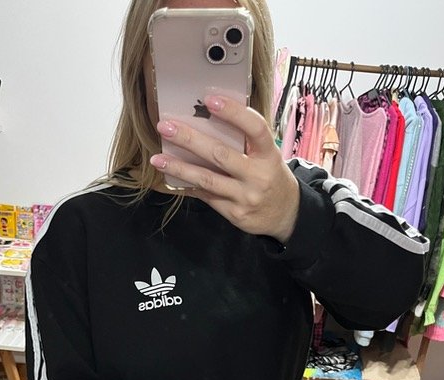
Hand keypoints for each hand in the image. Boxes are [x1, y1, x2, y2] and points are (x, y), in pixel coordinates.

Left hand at [150, 95, 300, 243]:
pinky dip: (188, 185)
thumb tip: (208, 117)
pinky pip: (206, 197)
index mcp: (269, 155)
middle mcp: (258, 176)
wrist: (286, 214)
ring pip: (207, 180)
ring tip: (157, 158)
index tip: (209, 99)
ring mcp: (245, 197)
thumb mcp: (267, 156)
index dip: (233, 113)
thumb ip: (246, 141)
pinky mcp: (234, 213)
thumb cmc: (270, 176)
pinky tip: (171, 177)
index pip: (255, 129)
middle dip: (190, 140)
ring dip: (179, 167)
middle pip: (220, 155)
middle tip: (165, 127)